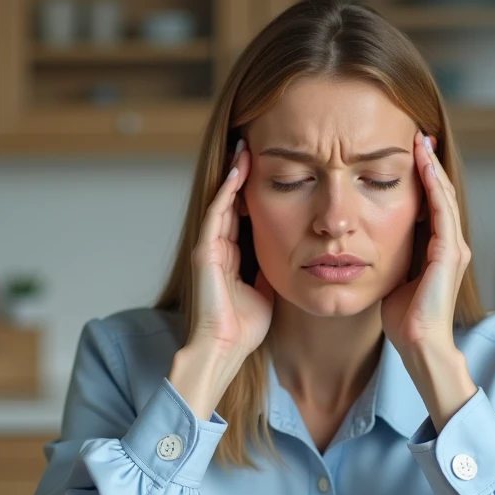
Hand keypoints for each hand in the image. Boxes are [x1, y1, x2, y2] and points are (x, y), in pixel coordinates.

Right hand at [187, 140, 274, 359]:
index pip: (242, 216)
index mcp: (232, 257)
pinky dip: (226, 192)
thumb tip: (290, 253)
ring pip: (222, 202)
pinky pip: (216, 215)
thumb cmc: (244, 327)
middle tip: (253, 146)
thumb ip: (271, 268)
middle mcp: (219, 248)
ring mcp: (209, 248)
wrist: (225, 348)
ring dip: (233, 175)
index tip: (267, 169)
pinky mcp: (204, 252)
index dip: (252, 192)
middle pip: (230, 203)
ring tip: (244, 149)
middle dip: (241, 175)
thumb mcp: (266, 289)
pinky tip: (237, 172)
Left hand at [380, 130, 471, 359]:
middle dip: (428, 164)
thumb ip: (390, 256)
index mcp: (438, 249)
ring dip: (432, 167)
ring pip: (444, 196)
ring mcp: (452, 247)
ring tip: (420, 142)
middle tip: (417, 135)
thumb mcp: (394, 277)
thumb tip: (370, 242)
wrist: (419, 344)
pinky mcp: (448, 253)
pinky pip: (442, 211)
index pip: (431, 203)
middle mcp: (450, 244)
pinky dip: (434, 186)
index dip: (421, 177)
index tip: (407, 152)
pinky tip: (424, 166)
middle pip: (441, 193)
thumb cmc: (405, 319)